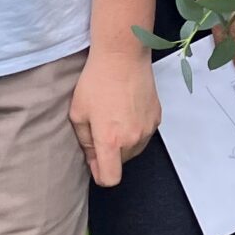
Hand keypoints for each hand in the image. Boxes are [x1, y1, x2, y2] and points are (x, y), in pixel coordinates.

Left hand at [71, 49, 159, 186]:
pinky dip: (135, 129)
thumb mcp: (78, 113)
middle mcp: (133, 139)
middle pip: (121, 163)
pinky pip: (144, 134)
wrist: (123, 56)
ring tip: (114, 116)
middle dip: (110, 153)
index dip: (100, 174)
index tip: (94, 163)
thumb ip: (85, 142)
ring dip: (123, 142)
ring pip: (134, 150)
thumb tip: (92, 157)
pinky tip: (126, 110)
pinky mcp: (157, 118)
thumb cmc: (97, 81)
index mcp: (111, 140)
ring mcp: (148, 129)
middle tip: (100, 128)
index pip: (110, 178)